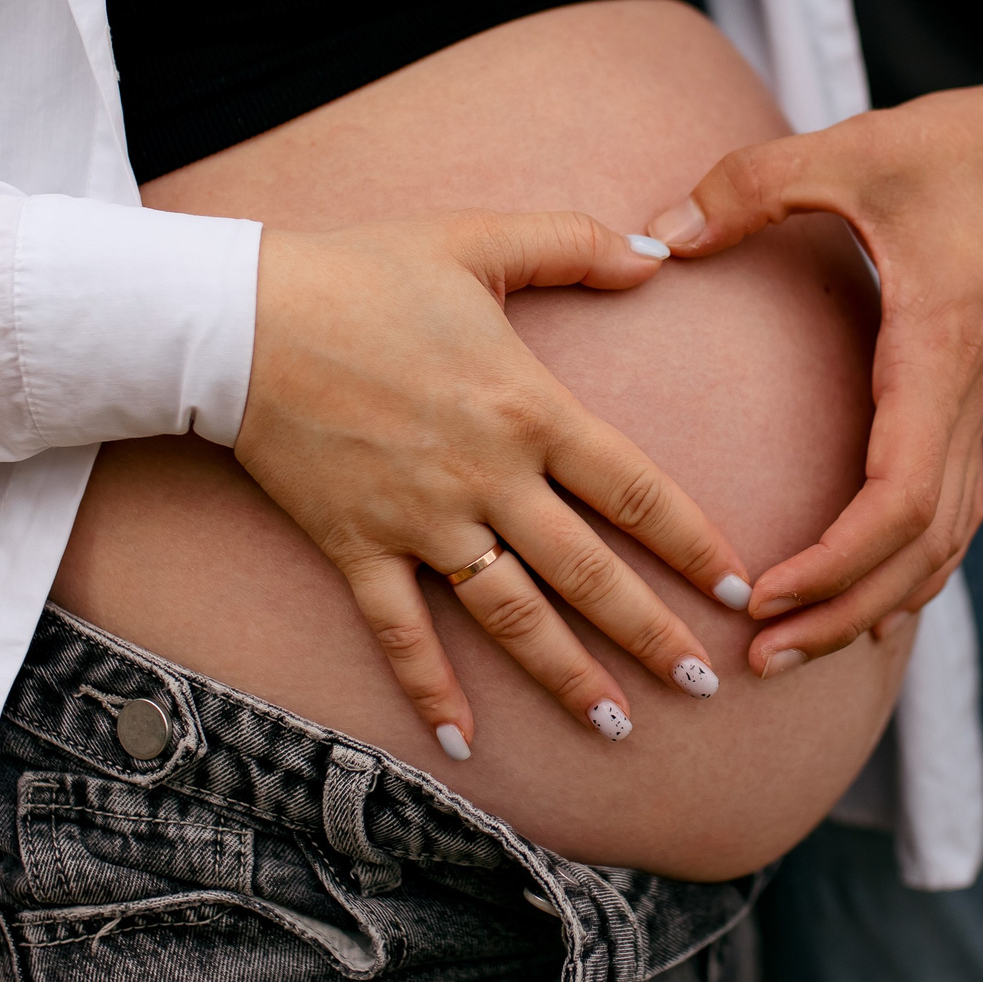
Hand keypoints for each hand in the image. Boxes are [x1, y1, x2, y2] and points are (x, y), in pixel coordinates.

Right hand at [230, 211, 748, 758]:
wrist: (241, 317)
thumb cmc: (361, 271)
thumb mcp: (477, 237)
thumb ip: (573, 244)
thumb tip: (658, 252)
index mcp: (529, 408)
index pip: (636, 491)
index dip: (696, 545)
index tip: (741, 591)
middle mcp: (487, 478)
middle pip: (589, 573)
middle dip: (654, 635)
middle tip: (705, 686)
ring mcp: (422, 521)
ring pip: (511, 617)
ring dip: (568, 677)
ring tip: (619, 726)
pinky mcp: (358, 547)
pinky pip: (402, 633)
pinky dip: (431, 690)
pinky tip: (464, 744)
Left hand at [646, 79, 982, 675]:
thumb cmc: (967, 149)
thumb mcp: (852, 150)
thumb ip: (752, 184)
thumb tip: (658, 237)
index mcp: (933, 360)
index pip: (898, 502)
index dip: (835, 565)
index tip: (766, 596)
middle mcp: (962, 404)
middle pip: (916, 555)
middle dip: (839, 616)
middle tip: (757, 659)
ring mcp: (973, 410)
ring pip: (939, 547)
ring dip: (870, 605)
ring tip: (794, 648)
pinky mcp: (969, 402)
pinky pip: (946, 516)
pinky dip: (904, 570)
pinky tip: (860, 598)